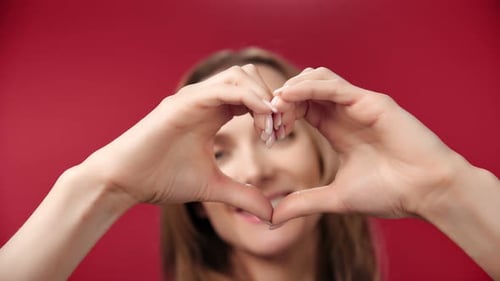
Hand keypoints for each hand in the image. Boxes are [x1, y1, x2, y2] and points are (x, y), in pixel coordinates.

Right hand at [81, 65, 275, 219]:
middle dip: (272, 99)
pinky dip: (248, 98)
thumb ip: (244, 196)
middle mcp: (205, 99)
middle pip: (250, 75)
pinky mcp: (181, 103)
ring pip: (240, 75)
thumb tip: (272, 214)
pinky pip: (222, 89)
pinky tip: (261, 120)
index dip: (272, 110)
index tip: (280, 136)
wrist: (124, 181)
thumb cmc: (162, 179)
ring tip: (270, 128)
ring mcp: (193, 98)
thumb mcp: (214, 187)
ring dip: (263, 97)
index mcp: (213, 112)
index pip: (253, 94)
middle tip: (279, 130)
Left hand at [271, 67, 465, 223]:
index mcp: (338, 129)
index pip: (302, 108)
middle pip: (305, 89)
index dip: (282, 115)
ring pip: (318, 78)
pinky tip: (289, 96)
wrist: (427, 193)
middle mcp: (347, 112)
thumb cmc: (389, 193)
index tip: (267, 133)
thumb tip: (272, 218)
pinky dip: (308, 87)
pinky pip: (334, 86)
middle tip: (268, 121)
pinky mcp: (372, 102)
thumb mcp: (335, 198)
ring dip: (292, 89)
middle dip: (282, 101)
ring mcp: (359, 104)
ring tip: (276, 107)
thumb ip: (303, 203)